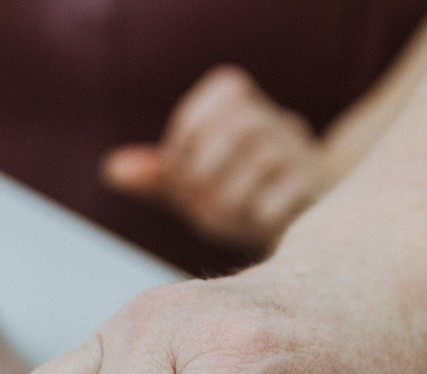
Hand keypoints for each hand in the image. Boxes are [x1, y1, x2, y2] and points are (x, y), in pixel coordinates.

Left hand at [102, 66, 326, 253]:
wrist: (301, 219)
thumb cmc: (240, 195)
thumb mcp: (195, 184)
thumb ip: (158, 176)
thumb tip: (111, 170)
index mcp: (244, 106)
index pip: (216, 99)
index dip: (187, 136)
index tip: (179, 168)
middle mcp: (278, 121)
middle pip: (238, 127)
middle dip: (207, 169)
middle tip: (197, 200)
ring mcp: (301, 153)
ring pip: (261, 158)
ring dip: (230, 195)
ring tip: (222, 215)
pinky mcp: (314, 187)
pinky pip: (284, 194)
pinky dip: (260, 212)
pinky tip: (255, 221)